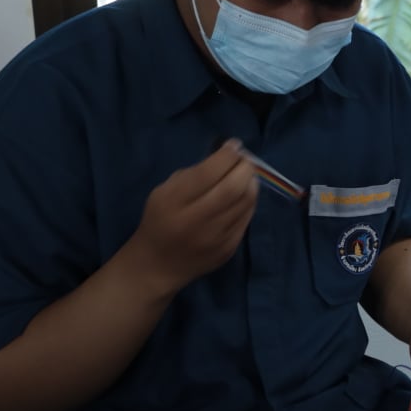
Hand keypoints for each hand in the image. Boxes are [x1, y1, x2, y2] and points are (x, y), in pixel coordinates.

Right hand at [123, 140, 257, 296]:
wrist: (158, 265)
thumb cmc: (160, 220)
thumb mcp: (164, 192)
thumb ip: (192, 174)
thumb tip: (225, 157)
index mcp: (174, 202)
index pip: (208, 173)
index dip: (227, 155)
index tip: (234, 145)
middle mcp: (197, 220)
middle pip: (233, 187)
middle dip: (245, 167)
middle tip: (245, 159)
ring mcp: (216, 238)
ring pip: (246, 202)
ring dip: (251, 182)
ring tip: (247, 174)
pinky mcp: (229, 249)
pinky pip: (247, 218)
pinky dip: (249, 201)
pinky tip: (244, 195)